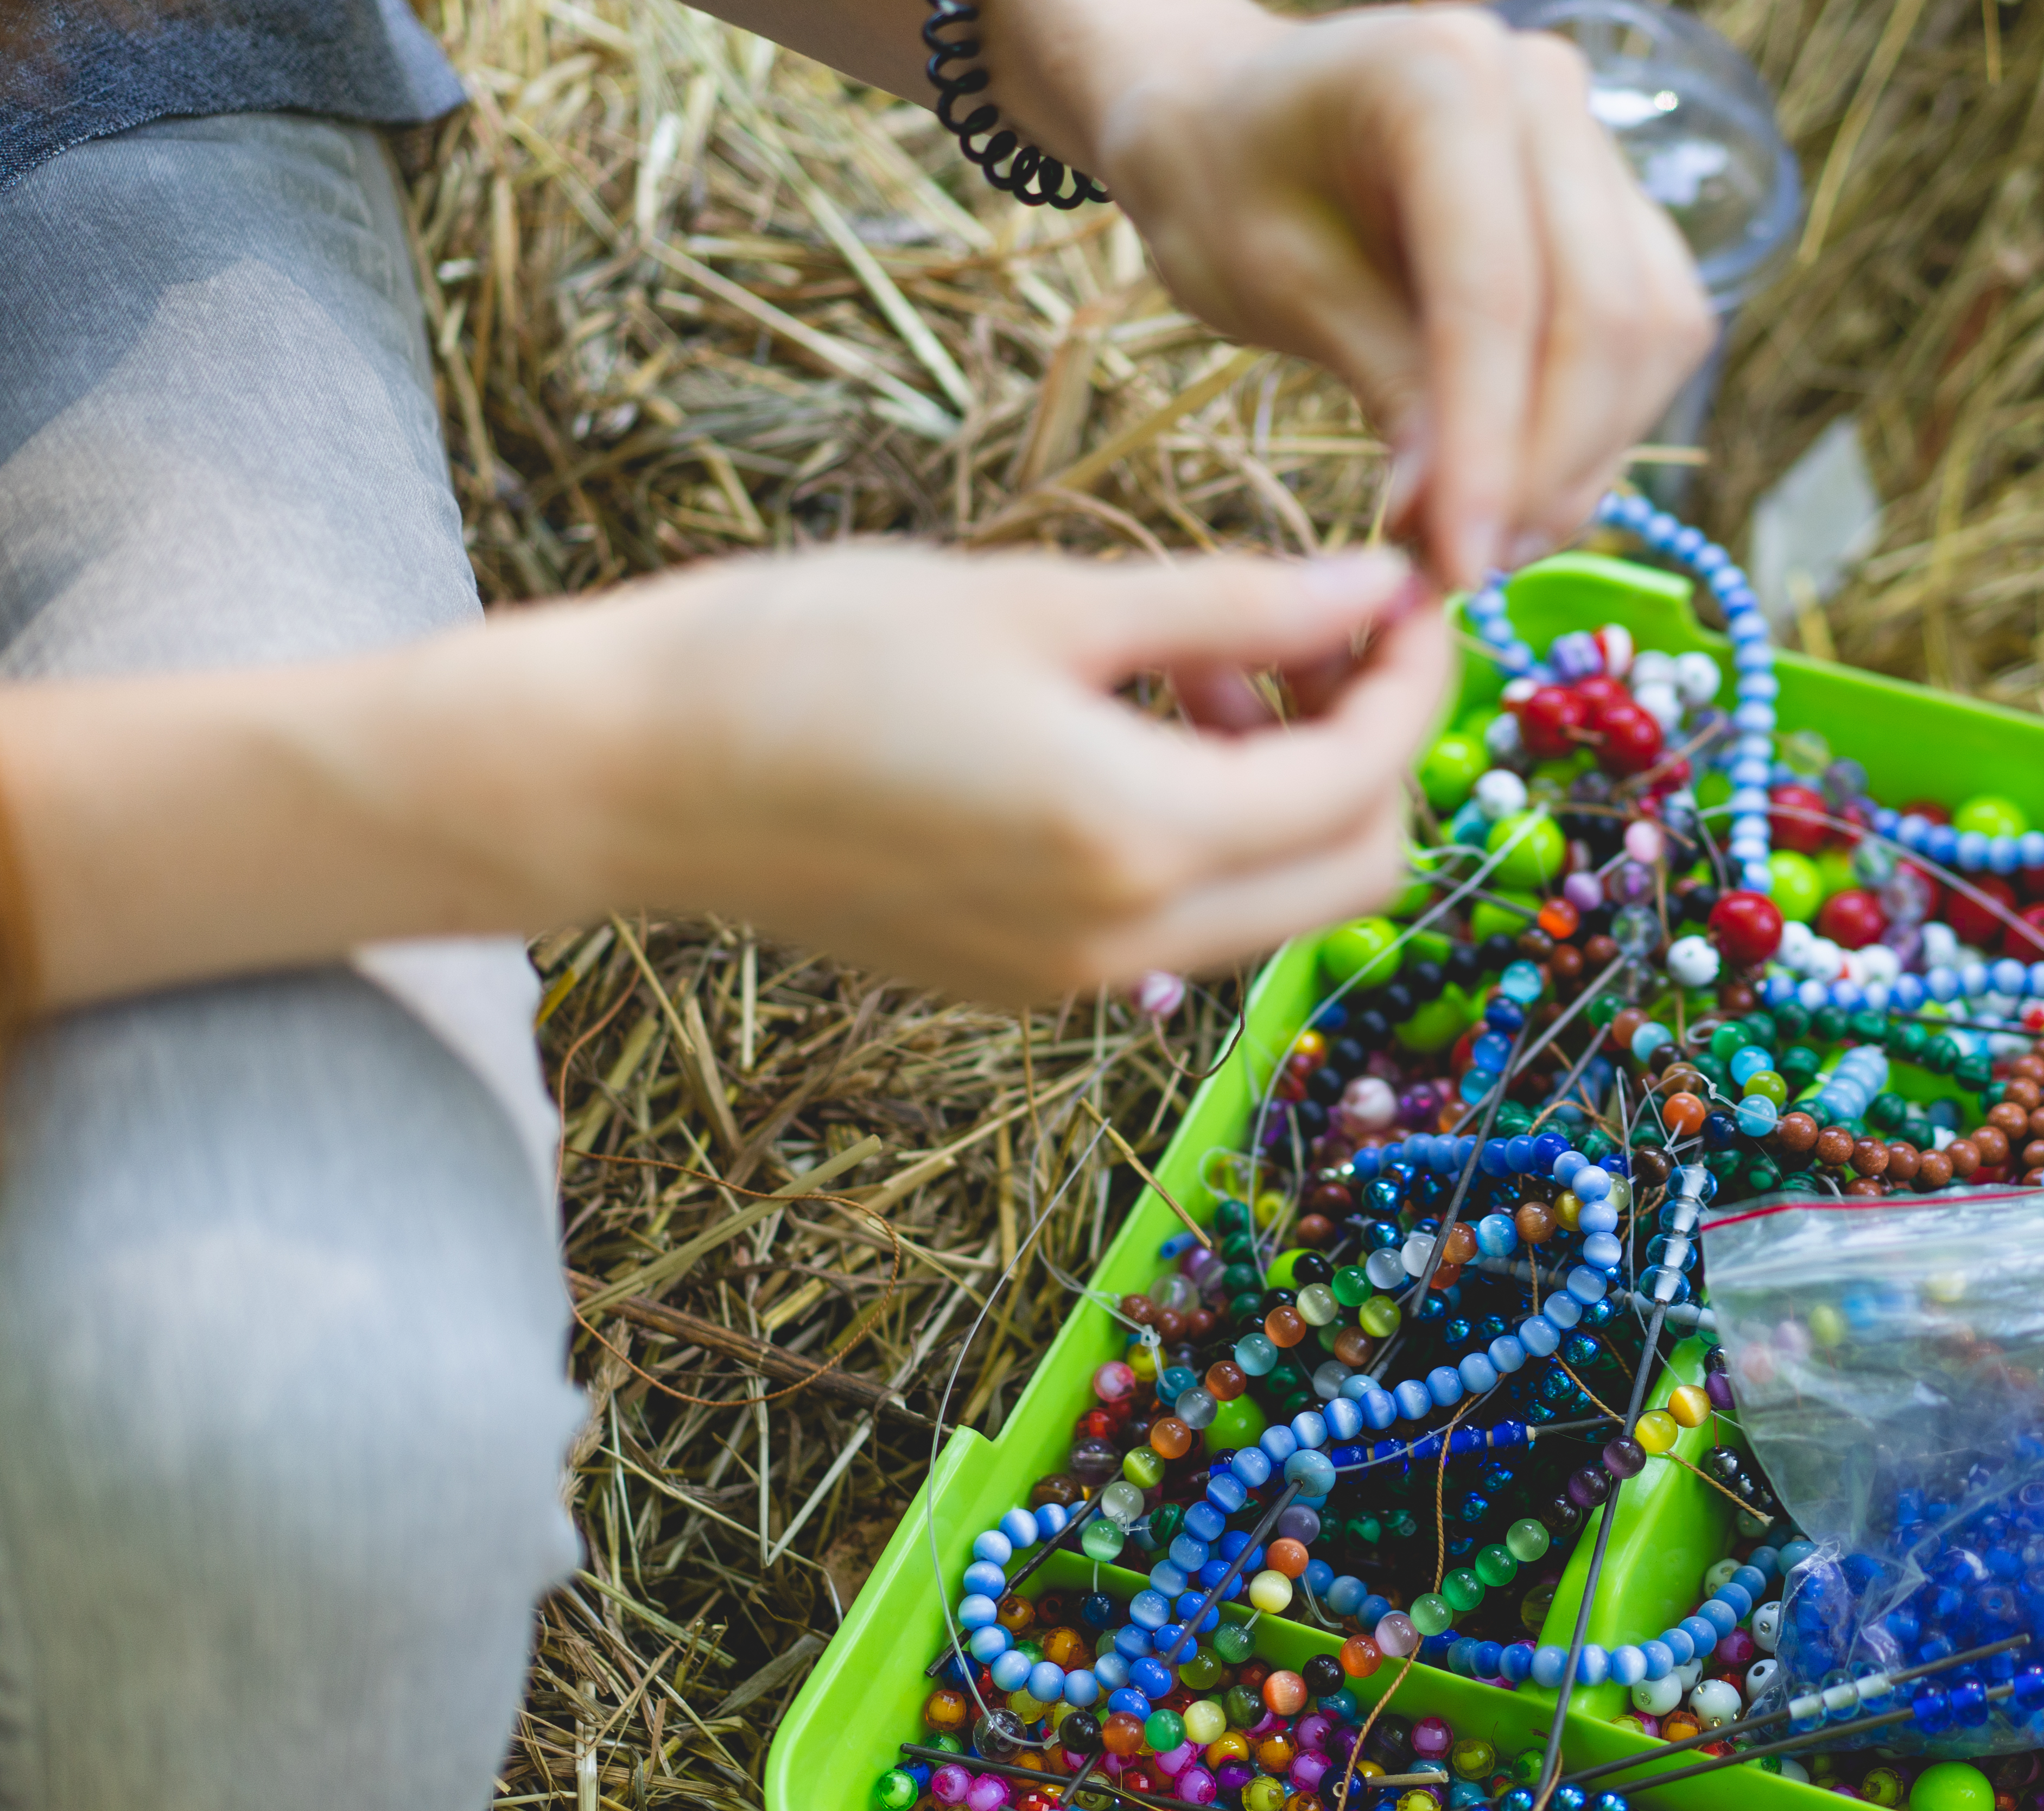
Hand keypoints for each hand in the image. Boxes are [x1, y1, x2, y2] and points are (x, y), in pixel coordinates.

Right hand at [594, 544, 1449, 1003]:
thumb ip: (1234, 605)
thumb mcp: (1040, 600)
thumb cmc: (809, 656)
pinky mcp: (1027, 986)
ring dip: (1287, 791)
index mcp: (1139, 836)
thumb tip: (1378, 590)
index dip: (1412, 682)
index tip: (1409, 597)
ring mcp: (1077, 983)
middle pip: (1352, 872)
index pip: (1362, 778)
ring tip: (1200, 664)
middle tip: (1322, 634)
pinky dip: (1206, 833)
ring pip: (1273, 905)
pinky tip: (1130, 732)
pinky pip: (1178, 922)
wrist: (631, 776)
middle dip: (1371, 752)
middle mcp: (1126, 940)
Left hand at [997, 0, 1718, 589]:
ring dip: (1582, 463)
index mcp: (1440, 75)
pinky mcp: (1620, 215)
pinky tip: (1515, 489)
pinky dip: (1594, 434)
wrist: (1236, 126)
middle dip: (1547, 468)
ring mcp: (1595, 147)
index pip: (1497, 290)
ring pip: (1652, 335)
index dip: (1490, 445)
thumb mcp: (1270, 281)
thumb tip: (1457, 525)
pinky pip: (1651, 339)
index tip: (1458, 563)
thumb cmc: (1227, 186)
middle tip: (1467, 570)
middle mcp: (1541, 91)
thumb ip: (1381, 380)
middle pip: (1605, 314)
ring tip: (1479, 539)